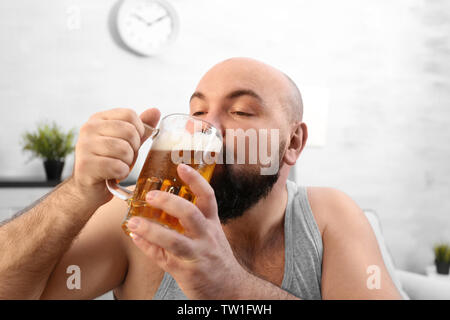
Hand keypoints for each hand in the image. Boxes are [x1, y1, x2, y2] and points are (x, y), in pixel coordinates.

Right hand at [72, 107, 160, 205]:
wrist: (89, 189)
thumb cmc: (110, 163)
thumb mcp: (127, 143)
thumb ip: (140, 128)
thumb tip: (156, 111)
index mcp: (98, 119)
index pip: (129, 114)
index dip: (138, 131)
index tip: (131, 143)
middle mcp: (88, 128)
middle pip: (129, 131)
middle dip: (133, 149)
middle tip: (123, 158)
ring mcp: (84, 146)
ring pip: (124, 149)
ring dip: (127, 162)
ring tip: (118, 166)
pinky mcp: (85, 165)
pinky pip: (117, 166)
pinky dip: (121, 173)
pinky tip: (113, 175)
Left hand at [127, 163, 247, 298]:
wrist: (229, 288)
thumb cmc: (215, 257)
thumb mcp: (210, 234)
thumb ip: (191, 220)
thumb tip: (165, 203)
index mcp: (212, 223)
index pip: (208, 197)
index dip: (195, 180)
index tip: (181, 166)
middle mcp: (206, 236)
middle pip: (190, 214)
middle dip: (169, 201)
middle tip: (151, 195)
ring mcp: (197, 255)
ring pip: (174, 240)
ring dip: (151, 229)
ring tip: (134, 222)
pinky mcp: (186, 272)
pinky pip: (163, 258)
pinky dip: (147, 247)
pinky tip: (135, 238)